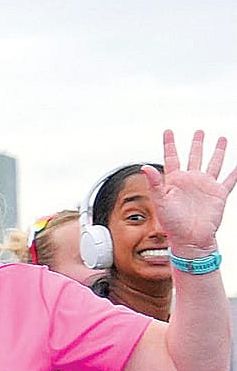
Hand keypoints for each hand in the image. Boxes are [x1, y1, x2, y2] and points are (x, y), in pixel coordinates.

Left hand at [147, 130, 236, 254]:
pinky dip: (236, 171)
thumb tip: (144, 167)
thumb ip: (154, 184)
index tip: (168, 131)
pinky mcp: (219, 194)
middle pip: (195, 156)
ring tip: (221, 139)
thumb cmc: (172, 224)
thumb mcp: (161, 202)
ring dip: (218, 151)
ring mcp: (206, 186)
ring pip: (213, 163)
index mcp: (175, 181)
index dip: (170, 144)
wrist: (190, 239)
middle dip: (197, 144)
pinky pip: (230, 179)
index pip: (172, 157)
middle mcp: (191, 181)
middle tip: (199, 131)